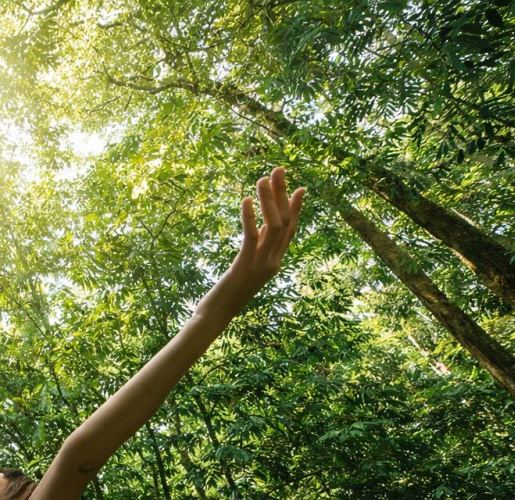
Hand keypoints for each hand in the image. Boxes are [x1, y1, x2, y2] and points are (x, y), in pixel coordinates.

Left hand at [228, 166, 305, 294]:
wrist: (215, 316)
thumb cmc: (226, 293)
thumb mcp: (245, 268)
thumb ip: (256, 250)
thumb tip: (262, 229)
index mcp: (275, 263)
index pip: (291, 231)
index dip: (296, 208)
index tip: (299, 187)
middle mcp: (273, 263)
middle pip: (284, 222)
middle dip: (282, 194)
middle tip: (278, 170)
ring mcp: (260, 265)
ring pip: (273, 227)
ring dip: (268, 200)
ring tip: (261, 179)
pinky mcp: (244, 266)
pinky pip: (252, 238)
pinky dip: (250, 217)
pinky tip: (246, 200)